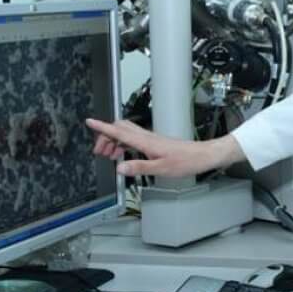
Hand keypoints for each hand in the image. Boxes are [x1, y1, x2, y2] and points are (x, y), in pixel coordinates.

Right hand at [85, 118, 244, 177]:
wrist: (203, 156)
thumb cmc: (186, 162)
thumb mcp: (161, 169)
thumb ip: (139, 168)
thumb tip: (119, 168)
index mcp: (146, 142)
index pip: (120, 131)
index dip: (102, 127)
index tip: (89, 122)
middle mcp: (147, 137)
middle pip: (120, 129)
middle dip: (105, 136)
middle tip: (98, 151)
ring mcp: (152, 138)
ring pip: (127, 132)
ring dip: (114, 140)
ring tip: (109, 155)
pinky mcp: (156, 142)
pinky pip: (134, 138)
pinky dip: (124, 143)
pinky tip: (125, 154)